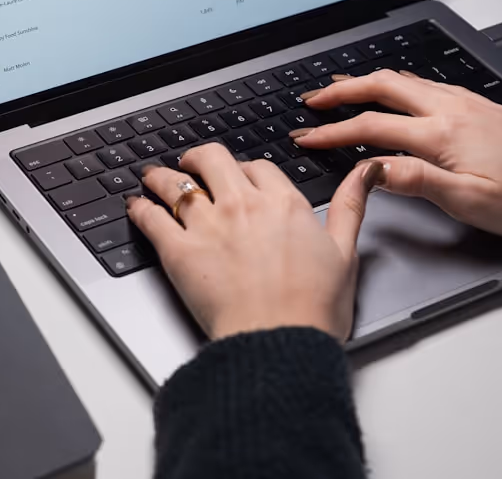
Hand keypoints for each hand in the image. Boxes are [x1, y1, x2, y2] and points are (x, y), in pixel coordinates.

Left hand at [126, 145, 382, 341]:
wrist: (278, 344)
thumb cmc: (313, 309)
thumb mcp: (345, 251)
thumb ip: (351, 205)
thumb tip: (366, 172)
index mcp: (282, 203)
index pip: (258, 167)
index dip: (247, 169)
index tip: (242, 176)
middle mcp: (242, 205)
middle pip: (212, 159)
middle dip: (199, 157)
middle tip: (192, 163)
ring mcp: (208, 225)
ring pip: (176, 183)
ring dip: (161, 176)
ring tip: (153, 177)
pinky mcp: (179, 252)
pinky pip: (152, 218)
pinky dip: (140, 208)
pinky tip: (135, 206)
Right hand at [290, 70, 501, 241]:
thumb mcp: (470, 202)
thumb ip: (416, 179)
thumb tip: (371, 168)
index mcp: (442, 134)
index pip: (370, 127)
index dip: (332, 132)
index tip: (305, 136)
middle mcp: (452, 109)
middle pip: (382, 87)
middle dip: (340, 90)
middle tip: (312, 99)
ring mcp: (467, 103)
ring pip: (404, 80)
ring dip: (367, 82)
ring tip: (342, 88)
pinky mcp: (481, 106)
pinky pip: (426, 84)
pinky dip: (397, 84)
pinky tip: (398, 91)